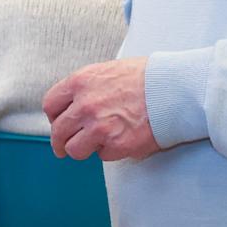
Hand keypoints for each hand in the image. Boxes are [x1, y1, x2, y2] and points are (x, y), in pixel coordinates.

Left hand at [43, 57, 159, 160]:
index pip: (51, 104)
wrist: (174, 88)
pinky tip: (123, 140)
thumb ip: (87, 87)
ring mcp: (99, 127)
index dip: (54, 117)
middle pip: (59, 131)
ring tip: (94, 146)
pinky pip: (103, 156)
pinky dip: (111, 151)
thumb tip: (75, 104)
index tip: (58, 123)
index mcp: (80, 82)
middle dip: (59, 142)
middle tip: (62, 149)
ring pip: (75, 149)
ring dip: (83, 150)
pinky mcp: (117, 145)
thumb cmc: (147, 77)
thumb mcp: (108, 71)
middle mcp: (85, 105)